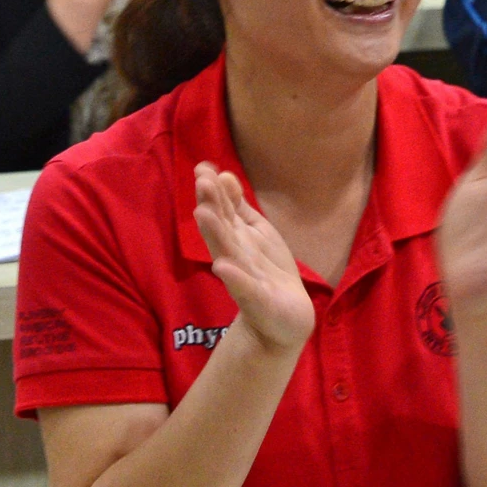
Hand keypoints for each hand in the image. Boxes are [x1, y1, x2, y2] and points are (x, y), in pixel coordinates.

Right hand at [192, 164, 313, 352]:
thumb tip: (223, 175)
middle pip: (220, 228)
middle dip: (211, 206)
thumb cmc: (266, 271)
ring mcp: (243, 278)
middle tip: (201, 182)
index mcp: (236, 237)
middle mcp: (234, 255)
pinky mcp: (256, 301)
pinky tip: (223, 267)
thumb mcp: (255, 232)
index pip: (223, 211)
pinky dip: (234, 279)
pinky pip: (245, 289)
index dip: (214, 191)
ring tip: (204, 214)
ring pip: (227, 253)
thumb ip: (238, 207)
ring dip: (215, 235)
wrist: (284, 318)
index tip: (203, 168)